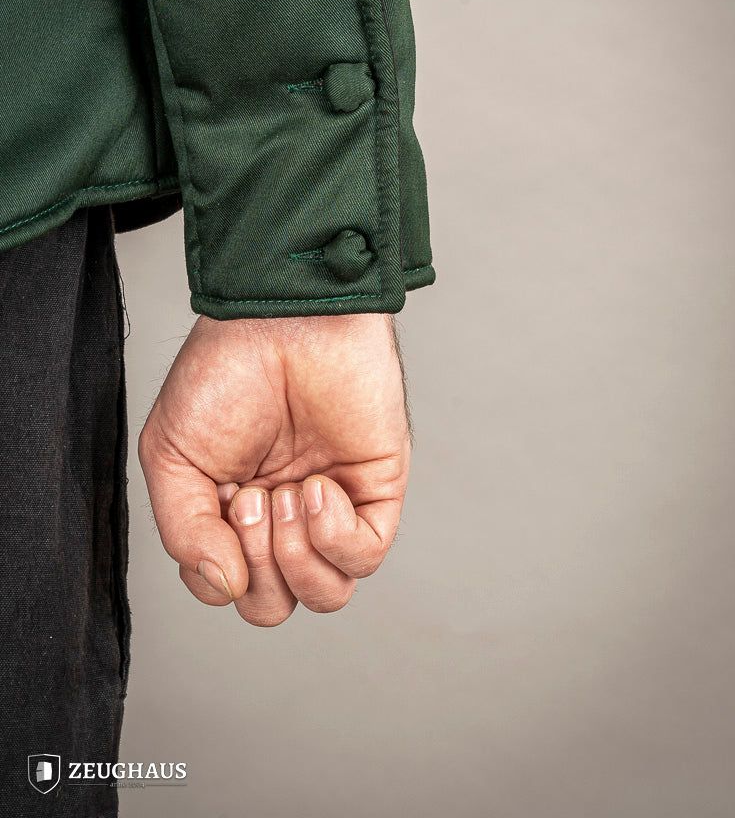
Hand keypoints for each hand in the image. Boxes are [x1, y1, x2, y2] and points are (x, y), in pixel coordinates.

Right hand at [138, 313, 411, 625]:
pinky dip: (335, 536)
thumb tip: (224, 587)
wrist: (281, 318)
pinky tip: (318, 487)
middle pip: (274, 602)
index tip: (221, 501)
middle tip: (253, 497)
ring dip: (296, 557)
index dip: (218, 568)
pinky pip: (365, 556)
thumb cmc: (224, 371)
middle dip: (258, 566)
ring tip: (287, 493)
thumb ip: (186, 533)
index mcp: (233, 512)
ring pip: (325, 593)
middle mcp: (284, 517)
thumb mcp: (174, 457)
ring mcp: (333, 505)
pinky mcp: (376, 489)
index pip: (228, 587)